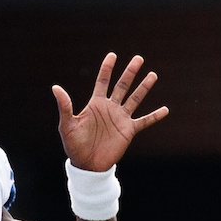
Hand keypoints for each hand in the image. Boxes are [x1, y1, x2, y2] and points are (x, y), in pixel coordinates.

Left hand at [52, 53, 167, 170]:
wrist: (86, 165)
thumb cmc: (74, 146)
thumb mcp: (67, 125)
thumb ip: (64, 106)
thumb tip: (55, 87)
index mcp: (95, 104)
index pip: (103, 82)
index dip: (107, 68)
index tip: (112, 55)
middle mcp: (110, 108)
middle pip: (122, 86)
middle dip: (130, 72)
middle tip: (138, 58)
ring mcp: (120, 119)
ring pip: (135, 99)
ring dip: (144, 87)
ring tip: (153, 75)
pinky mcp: (128, 131)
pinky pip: (144, 121)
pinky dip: (154, 116)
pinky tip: (165, 110)